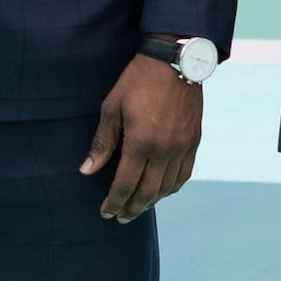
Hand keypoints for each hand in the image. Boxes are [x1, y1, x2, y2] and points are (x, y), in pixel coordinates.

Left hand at [81, 53, 201, 221]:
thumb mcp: (112, 108)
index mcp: (141, 142)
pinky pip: (184, 174)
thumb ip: (102, 143)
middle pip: (147, 192)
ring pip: (167, 187)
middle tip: (120, 218)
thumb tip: (87, 171)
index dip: (114, 202)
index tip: (105, 213)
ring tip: (137, 208)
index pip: (125, 184)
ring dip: (151, 202)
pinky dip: (171, 188)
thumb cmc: (137, 81)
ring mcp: (182, 147)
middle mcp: (164, 150)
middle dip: (131, 208)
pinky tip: (161, 192)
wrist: (174, 61)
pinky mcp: (194, 141)